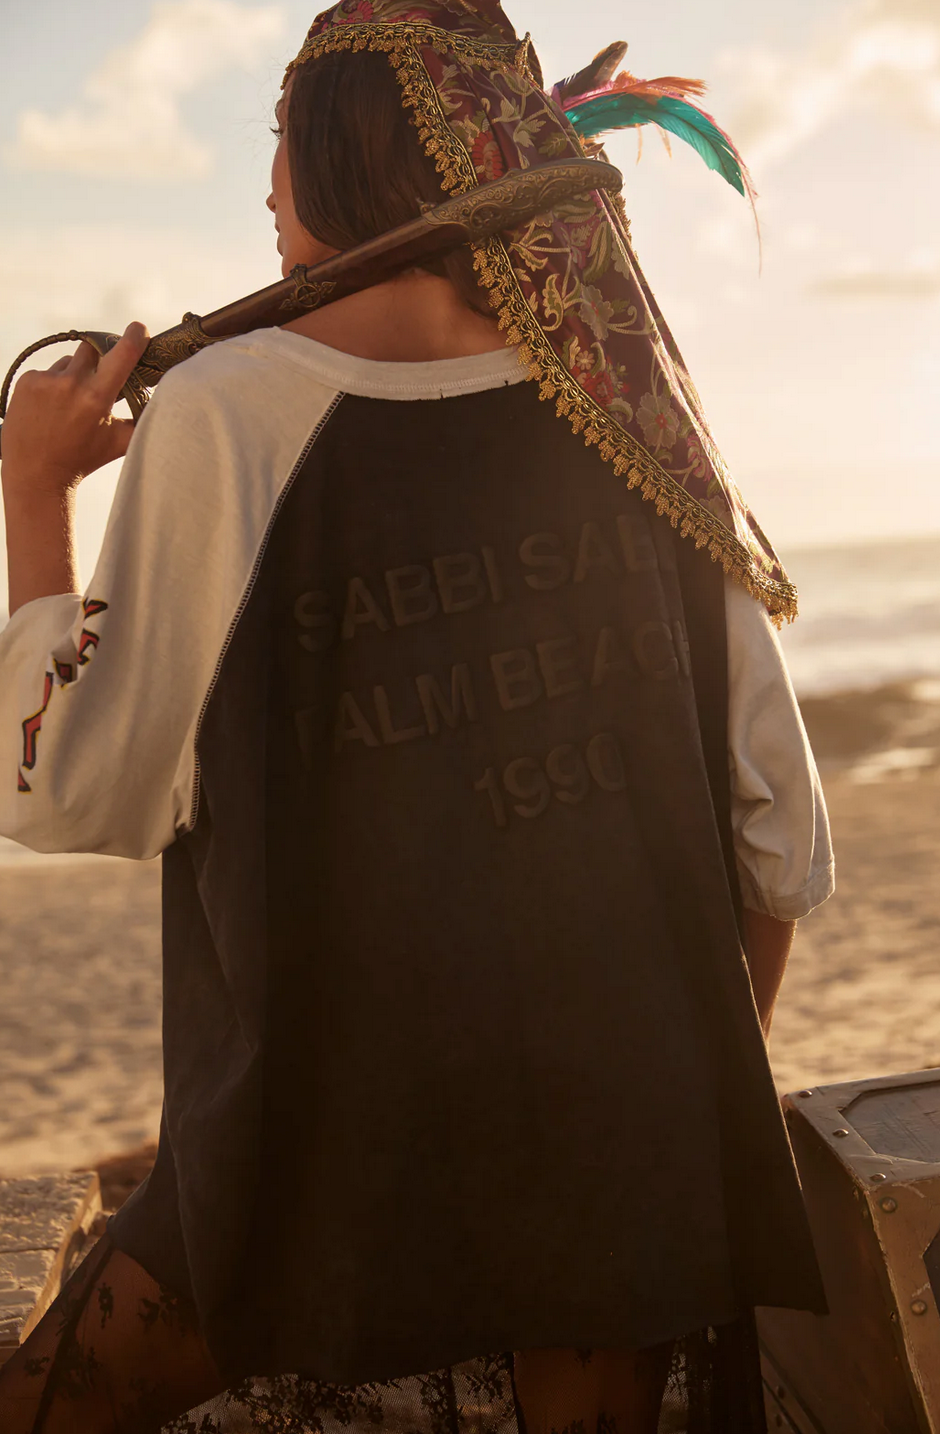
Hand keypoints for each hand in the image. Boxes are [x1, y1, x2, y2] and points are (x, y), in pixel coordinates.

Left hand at [0, 322, 149, 495]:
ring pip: (69, 362)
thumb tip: (165, 406)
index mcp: (96, 397)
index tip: (139, 328)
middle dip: (100, 358)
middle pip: (94, 348)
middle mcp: (70, 384)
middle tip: (100, 376)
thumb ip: (141, 422)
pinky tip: (50, 408)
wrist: (35, 474)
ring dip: (75, 375)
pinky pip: (47, 372)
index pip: (121, 354)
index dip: (134, 337)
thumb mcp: (117, 444)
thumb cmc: (81, 461)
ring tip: (69, 405)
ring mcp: (46, 380)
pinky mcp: (27, 381)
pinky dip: (53, 385)